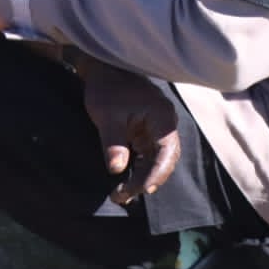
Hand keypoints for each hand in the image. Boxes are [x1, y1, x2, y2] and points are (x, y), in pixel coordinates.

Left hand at [77, 57, 182, 205]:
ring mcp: (157, 130)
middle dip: (146, 181)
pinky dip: (137, 171)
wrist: (102, 72)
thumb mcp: (107, 115)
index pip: (166, 151)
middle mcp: (164, 125)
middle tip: (123, 196)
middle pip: (163, 160)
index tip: (144, 190)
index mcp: (161, 116)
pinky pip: (147, 157)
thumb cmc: (106, 89)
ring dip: (140, 179)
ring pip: (155, 162)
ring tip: (120, 196)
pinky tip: (124, 185)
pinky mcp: (147, 134)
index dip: (157, 173)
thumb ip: (113, 142)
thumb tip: (116, 169)